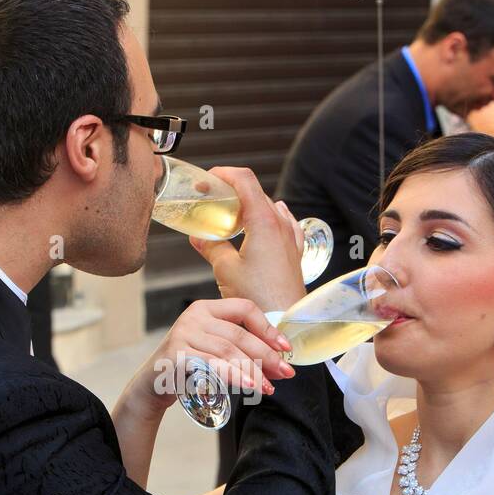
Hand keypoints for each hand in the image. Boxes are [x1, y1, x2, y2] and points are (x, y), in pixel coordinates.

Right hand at [121, 298, 295, 420]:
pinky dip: (233, 375)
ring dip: (253, 370)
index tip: (286, 348)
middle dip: (267, 356)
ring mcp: (183, 334)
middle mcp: (194, 316)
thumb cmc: (189, 367)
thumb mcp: (214, 350)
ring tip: (268, 387)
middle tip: (286, 373)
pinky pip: (212, 365)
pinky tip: (248, 385)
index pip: (244, 308)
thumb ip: (240, 349)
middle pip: (239, 334)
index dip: (268, 328)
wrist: (152, 384)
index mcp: (206, 308)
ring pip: (228, 351)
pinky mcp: (176, 354)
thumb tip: (278, 363)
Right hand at [187, 167, 305, 311]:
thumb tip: (198, 236)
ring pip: (270, 207)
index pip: (244, 179)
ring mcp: (290, 237)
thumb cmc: (257, 298)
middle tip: (213, 199)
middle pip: (256, 192)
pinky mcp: (295, 252)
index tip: (207, 181)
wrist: (283, 320)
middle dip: (233, 190)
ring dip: (251, 205)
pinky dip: (272, 217)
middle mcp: (280, 224)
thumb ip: (210, 246)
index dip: (223, 174)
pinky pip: (285, 223)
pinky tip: (271, 219)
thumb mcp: (225, 269)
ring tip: (234, 215)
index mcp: (263, 221)